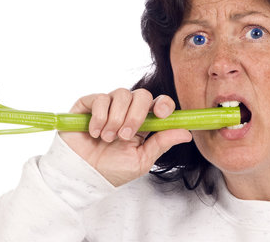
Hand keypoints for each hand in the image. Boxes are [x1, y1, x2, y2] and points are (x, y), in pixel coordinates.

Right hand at [59, 88, 192, 186]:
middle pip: (142, 94)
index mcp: (144, 122)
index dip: (163, 104)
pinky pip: (101, 98)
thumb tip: (187, 133)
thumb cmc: (111, 170)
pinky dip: (99, 116)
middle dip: (136, 115)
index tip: (161, 113)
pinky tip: (94, 133)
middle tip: (125, 136)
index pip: (158, 103)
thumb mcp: (141, 160)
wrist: (82, 175)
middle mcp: (127, 110)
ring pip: (122, 94)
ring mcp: (109, 105)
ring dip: (116, 119)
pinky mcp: (89, 104)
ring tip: (107, 138)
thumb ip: (161, 143)